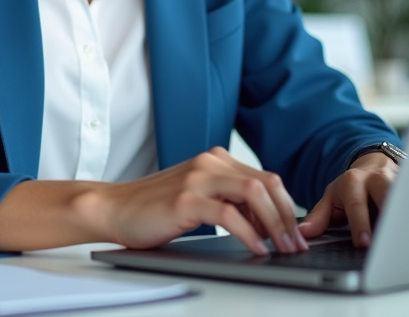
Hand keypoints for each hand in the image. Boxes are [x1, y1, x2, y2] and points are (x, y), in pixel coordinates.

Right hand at [92, 147, 308, 255]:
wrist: (112, 208)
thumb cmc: (154, 208)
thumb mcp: (197, 198)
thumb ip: (228, 200)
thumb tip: (266, 223)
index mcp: (215, 160)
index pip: (266, 178)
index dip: (287, 207)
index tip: (295, 233)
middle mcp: (209, 163)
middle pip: (267, 183)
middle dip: (288, 216)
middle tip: (296, 244)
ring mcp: (197, 179)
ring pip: (254, 193)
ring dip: (275, 224)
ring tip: (282, 248)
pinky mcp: (186, 199)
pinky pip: (229, 215)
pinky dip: (249, 234)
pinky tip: (256, 249)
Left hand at [298, 151, 398, 248]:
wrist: (374, 163)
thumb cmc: (352, 186)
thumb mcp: (332, 197)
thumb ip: (319, 216)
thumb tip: (302, 233)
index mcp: (353, 181)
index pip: (356, 204)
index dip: (360, 224)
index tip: (362, 242)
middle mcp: (376, 179)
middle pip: (386, 196)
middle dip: (389, 218)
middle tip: (389, 242)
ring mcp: (397, 181)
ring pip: (405, 197)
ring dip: (407, 217)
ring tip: (408, 239)